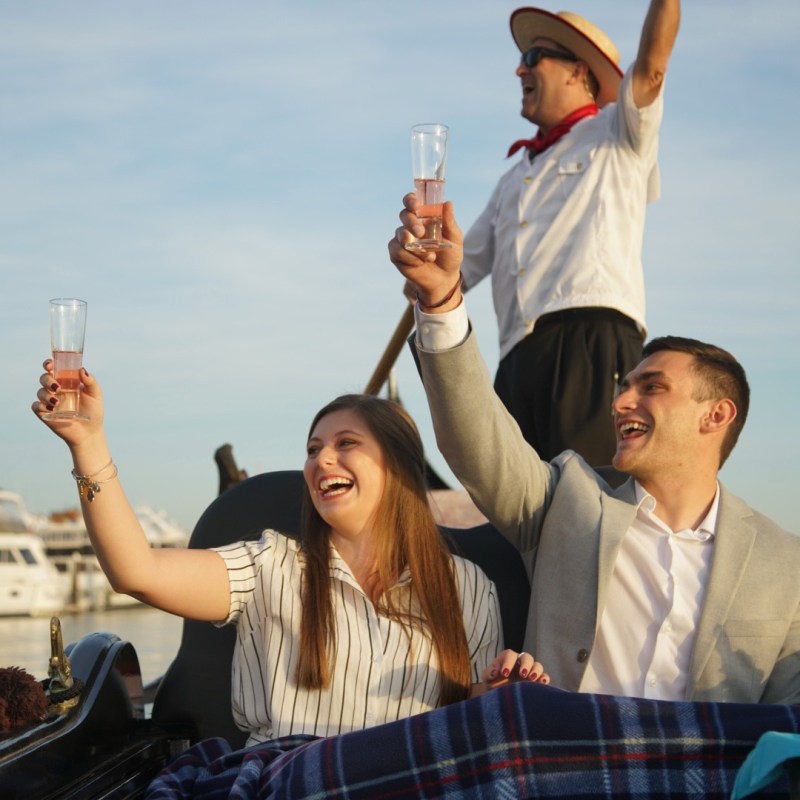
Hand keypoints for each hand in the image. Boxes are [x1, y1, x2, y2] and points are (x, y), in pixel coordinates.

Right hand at [32, 359, 104, 446]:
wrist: (90, 431)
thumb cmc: (94, 411)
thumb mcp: (96, 395)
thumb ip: (91, 381)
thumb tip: (81, 370)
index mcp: (67, 382)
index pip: (54, 369)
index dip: (48, 364)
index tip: (50, 365)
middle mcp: (57, 390)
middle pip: (44, 378)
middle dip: (47, 380)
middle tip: (57, 388)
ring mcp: (50, 401)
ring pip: (40, 391)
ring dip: (46, 395)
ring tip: (57, 402)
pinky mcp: (45, 413)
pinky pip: (36, 406)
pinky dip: (41, 405)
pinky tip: (51, 409)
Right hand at [388, 193, 462, 311]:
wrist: (444, 278)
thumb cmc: (450, 255)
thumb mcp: (454, 239)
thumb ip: (449, 222)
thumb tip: (447, 203)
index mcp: (424, 217)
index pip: (412, 202)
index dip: (410, 200)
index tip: (415, 205)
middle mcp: (411, 226)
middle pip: (404, 215)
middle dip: (411, 223)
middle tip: (421, 233)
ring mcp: (402, 240)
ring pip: (400, 235)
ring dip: (415, 247)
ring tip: (430, 257)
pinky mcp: (396, 254)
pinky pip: (397, 251)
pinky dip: (409, 257)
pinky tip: (420, 263)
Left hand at [473, 649, 549, 696]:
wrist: (500, 696)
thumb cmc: (493, 684)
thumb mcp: (487, 678)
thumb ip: (488, 673)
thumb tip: (495, 672)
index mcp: (507, 658)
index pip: (510, 655)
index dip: (508, 663)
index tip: (504, 673)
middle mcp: (520, 662)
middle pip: (527, 657)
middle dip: (525, 664)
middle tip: (522, 674)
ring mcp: (529, 671)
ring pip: (537, 665)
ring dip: (536, 671)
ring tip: (532, 679)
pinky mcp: (536, 681)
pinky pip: (544, 676)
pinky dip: (545, 678)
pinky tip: (542, 683)